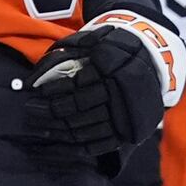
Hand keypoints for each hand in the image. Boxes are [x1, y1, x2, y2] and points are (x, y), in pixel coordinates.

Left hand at [26, 11, 185, 154]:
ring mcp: (126, 112)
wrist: (153, 58)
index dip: (53, 91)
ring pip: (89, 127)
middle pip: (79, 107)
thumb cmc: (114, 47)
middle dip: (52, 111)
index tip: (36, 94)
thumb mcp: (91, 42)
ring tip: (42, 128)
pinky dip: (83, 144)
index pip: (76, 85)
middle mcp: (120, 91)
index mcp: (112, 68)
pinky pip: (104, 142)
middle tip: (32, 111)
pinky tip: (66, 141)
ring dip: (61, 130)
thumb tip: (32, 80)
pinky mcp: (131, 128)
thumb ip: (63, 56)